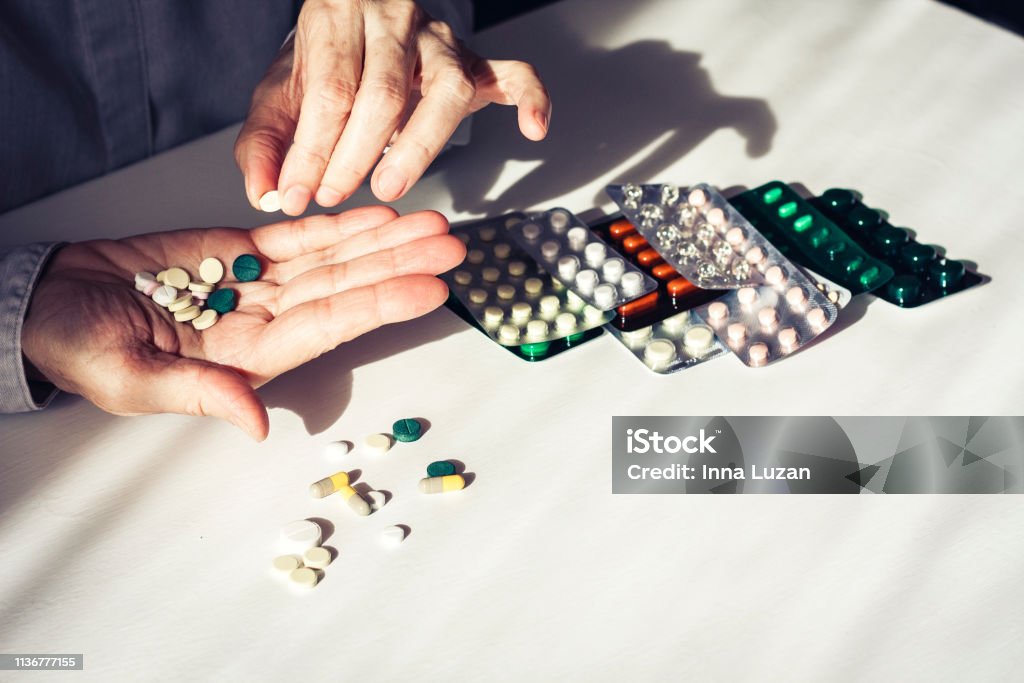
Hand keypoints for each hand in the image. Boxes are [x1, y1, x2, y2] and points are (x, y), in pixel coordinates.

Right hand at [21, 207, 464, 439]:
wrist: (50, 304)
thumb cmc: (81, 349)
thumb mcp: (132, 380)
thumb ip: (199, 394)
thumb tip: (256, 425)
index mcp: (250, 356)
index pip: (329, 326)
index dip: (381, 304)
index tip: (431, 289)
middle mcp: (268, 320)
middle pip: (346, 288)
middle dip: (400, 266)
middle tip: (453, 246)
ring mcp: (258, 283)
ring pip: (333, 259)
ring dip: (383, 240)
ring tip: (433, 223)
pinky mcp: (238, 250)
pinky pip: (298, 236)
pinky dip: (338, 225)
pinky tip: (378, 215)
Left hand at [235, 0, 550, 214]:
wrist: (358, 22)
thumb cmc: (323, 65)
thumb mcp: (278, 96)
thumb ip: (263, 145)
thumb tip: (265, 194)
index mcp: (340, 16)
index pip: (331, 88)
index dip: (313, 149)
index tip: (300, 194)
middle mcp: (396, 21)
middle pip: (384, 91)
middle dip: (356, 154)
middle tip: (336, 194)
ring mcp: (442, 42)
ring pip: (447, 90)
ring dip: (420, 146)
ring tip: (391, 185)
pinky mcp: (478, 62)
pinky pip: (517, 74)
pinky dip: (532, 99)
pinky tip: (534, 129)